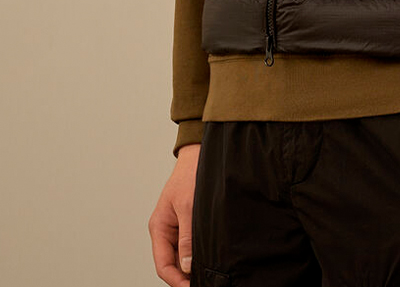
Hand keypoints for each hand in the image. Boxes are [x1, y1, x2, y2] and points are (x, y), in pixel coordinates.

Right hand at [148, 144, 199, 284]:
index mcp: (159, 227)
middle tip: (205, 282)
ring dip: (193, 265)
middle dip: (186, 276)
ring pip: (183, 255)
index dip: (176, 281)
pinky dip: (198, 253)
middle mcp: (166, 230)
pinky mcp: (189, 222)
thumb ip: (187, 237)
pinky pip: (191, 244)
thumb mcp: (189, 207)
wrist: (199, 154)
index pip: (163, 265)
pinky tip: (211, 256)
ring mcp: (177, 226)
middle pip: (172, 263)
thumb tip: (187, 266)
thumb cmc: (190, 175)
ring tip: (209, 272)